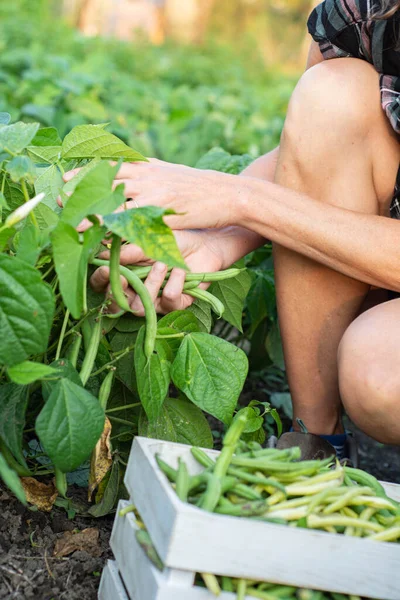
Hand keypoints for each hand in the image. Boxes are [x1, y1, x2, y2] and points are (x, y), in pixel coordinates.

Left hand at [64, 159, 246, 229]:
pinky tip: (104, 237)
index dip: (84, 173)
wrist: (230, 193)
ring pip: (116, 202)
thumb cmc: (201, 188)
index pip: (109, 166)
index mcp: (148, 167)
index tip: (64, 179)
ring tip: (72, 225)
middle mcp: (147, 177)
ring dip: (92, 214)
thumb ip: (150, 174)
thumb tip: (132, 173)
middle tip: (57, 202)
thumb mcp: (172, 174)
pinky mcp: (164, 213)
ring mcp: (154, 194)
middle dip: (80, 192)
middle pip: (105, 181)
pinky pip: (136, 222)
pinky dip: (118, 229)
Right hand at [90, 229, 223, 314]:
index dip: (100, 281)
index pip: (103, 286)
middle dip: (117, 295)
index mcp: (126, 275)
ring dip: (150, 284)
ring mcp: (157, 300)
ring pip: (141, 307)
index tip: (106, 270)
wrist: (205, 243)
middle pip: (117, 306)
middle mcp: (138, 291)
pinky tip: (180, 271)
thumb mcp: (148, 241)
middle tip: (124, 277)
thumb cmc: (174, 240)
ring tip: (162, 264)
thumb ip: (128, 251)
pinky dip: (174, 283)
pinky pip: (168, 301)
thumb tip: (104, 256)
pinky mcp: (177, 304)